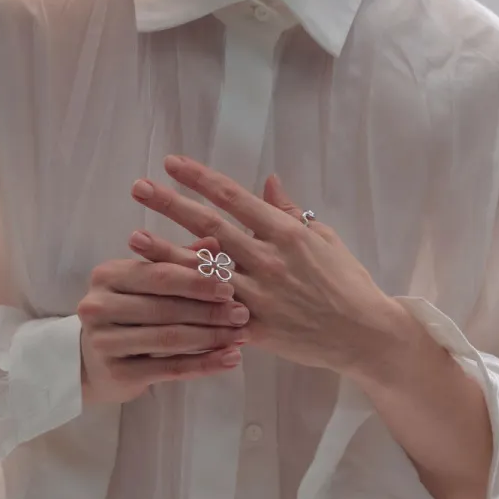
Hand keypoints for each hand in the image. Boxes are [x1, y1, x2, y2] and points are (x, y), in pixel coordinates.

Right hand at [77, 234, 252, 404]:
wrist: (94, 362)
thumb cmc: (129, 314)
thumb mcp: (148, 284)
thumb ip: (180, 263)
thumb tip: (215, 244)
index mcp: (107, 275)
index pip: (159, 275)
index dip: (197, 281)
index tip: (230, 287)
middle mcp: (98, 306)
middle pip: (165, 307)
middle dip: (209, 311)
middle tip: (242, 314)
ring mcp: (104, 342)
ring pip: (169, 339)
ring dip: (211, 337)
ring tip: (241, 336)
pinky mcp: (117, 373)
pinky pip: (169, 369)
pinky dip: (204, 364)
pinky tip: (229, 360)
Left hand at [127, 156, 399, 373]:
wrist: (365, 333)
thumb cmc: (349, 283)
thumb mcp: (325, 238)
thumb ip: (290, 211)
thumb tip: (267, 180)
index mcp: (285, 232)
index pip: (233, 197)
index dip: (199, 178)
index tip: (172, 164)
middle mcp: (267, 259)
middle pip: (210, 225)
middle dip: (170, 204)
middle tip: (139, 188)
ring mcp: (259, 295)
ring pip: (204, 270)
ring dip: (165, 252)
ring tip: (134, 237)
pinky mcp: (255, 328)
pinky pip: (214, 316)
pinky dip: (187, 305)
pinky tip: (160, 297)